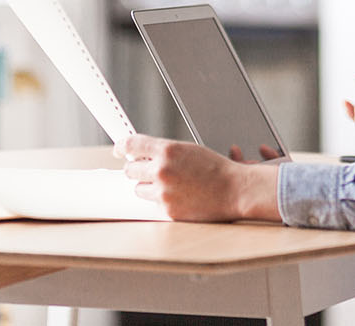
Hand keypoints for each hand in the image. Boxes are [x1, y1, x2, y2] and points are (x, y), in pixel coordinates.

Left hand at [115, 134, 281, 221]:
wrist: (235, 190)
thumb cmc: (216, 169)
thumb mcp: (189, 150)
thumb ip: (164, 151)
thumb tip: (141, 154)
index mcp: (168, 150)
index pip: (132, 144)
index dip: (122, 146)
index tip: (119, 149)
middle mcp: (162, 170)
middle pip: (130, 169)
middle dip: (137, 169)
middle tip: (146, 169)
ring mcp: (163, 192)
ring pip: (139, 189)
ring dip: (148, 186)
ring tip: (169, 184)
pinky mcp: (167, 210)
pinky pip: (153, 204)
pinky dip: (161, 200)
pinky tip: (178, 195)